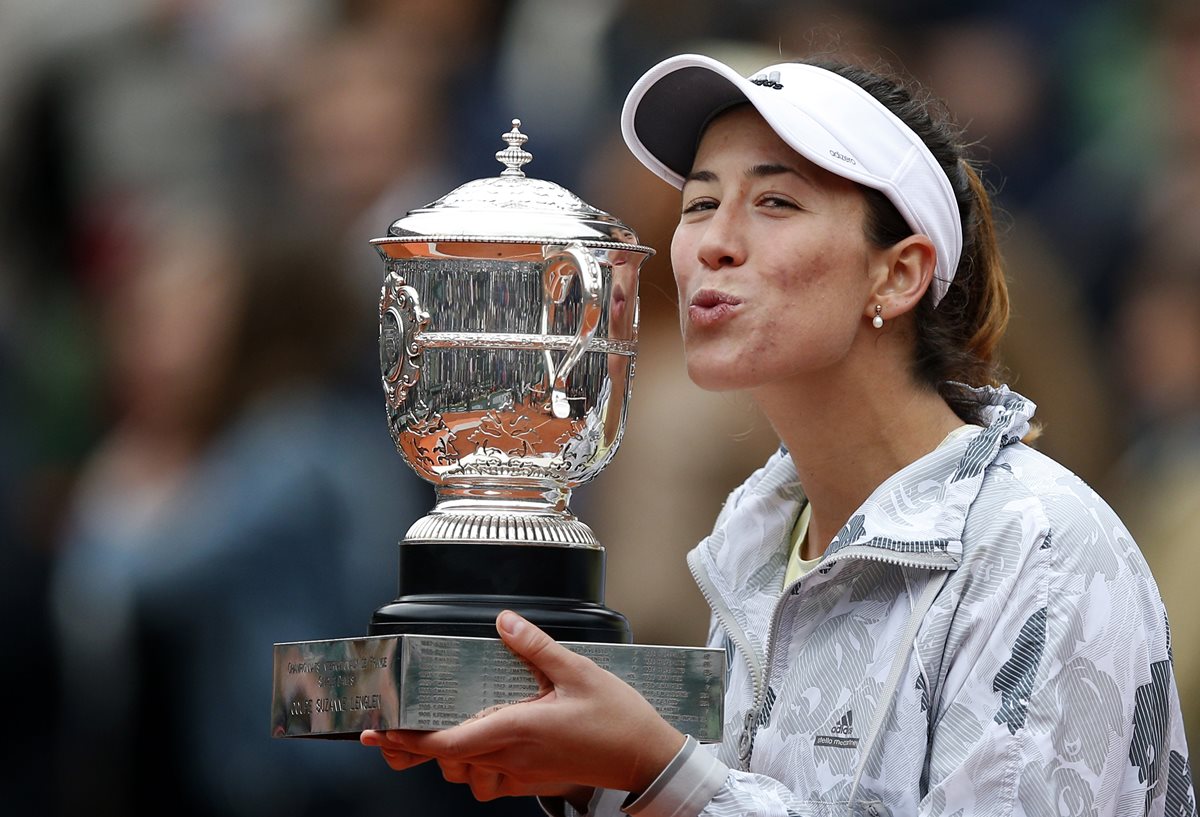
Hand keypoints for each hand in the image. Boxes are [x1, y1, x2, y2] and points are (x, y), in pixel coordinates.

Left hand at [366, 611, 685, 800]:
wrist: (646, 759)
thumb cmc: (618, 719)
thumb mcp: (578, 671)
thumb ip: (536, 646)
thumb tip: (505, 621)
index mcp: (516, 729)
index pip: (446, 743)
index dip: (407, 740)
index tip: (381, 731)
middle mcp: (512, 756)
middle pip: (447, 761)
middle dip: (414, 749)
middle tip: (391, 730)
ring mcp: (522, 773)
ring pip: (466, 774)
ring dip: (446, 757)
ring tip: (433, 733)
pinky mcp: (534, 781)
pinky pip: (491, 781)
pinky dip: (474, 768)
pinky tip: (479, 746)